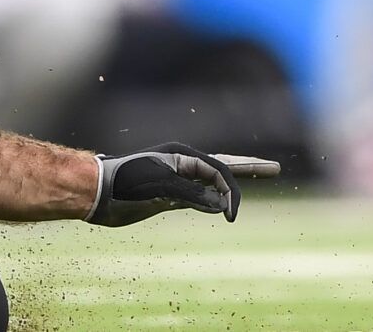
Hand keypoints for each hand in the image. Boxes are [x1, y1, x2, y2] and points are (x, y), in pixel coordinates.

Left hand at [89, 145, 278, 225]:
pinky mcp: (168, 196)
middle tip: (275, 168)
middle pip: (224, 166)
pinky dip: (213, 200)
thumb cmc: (124, 183)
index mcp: (183, 156)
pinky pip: (199, 197)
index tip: (231, 215)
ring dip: (234, 183)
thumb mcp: (159, 186)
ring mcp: (177, 180)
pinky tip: (223, 204)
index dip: (230, 191)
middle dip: (250, 168)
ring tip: (257, 176)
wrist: (97, 192)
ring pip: (213, 182)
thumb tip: (218, 204)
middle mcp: (184, 165)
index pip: (218, 172)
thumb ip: (190, 193)